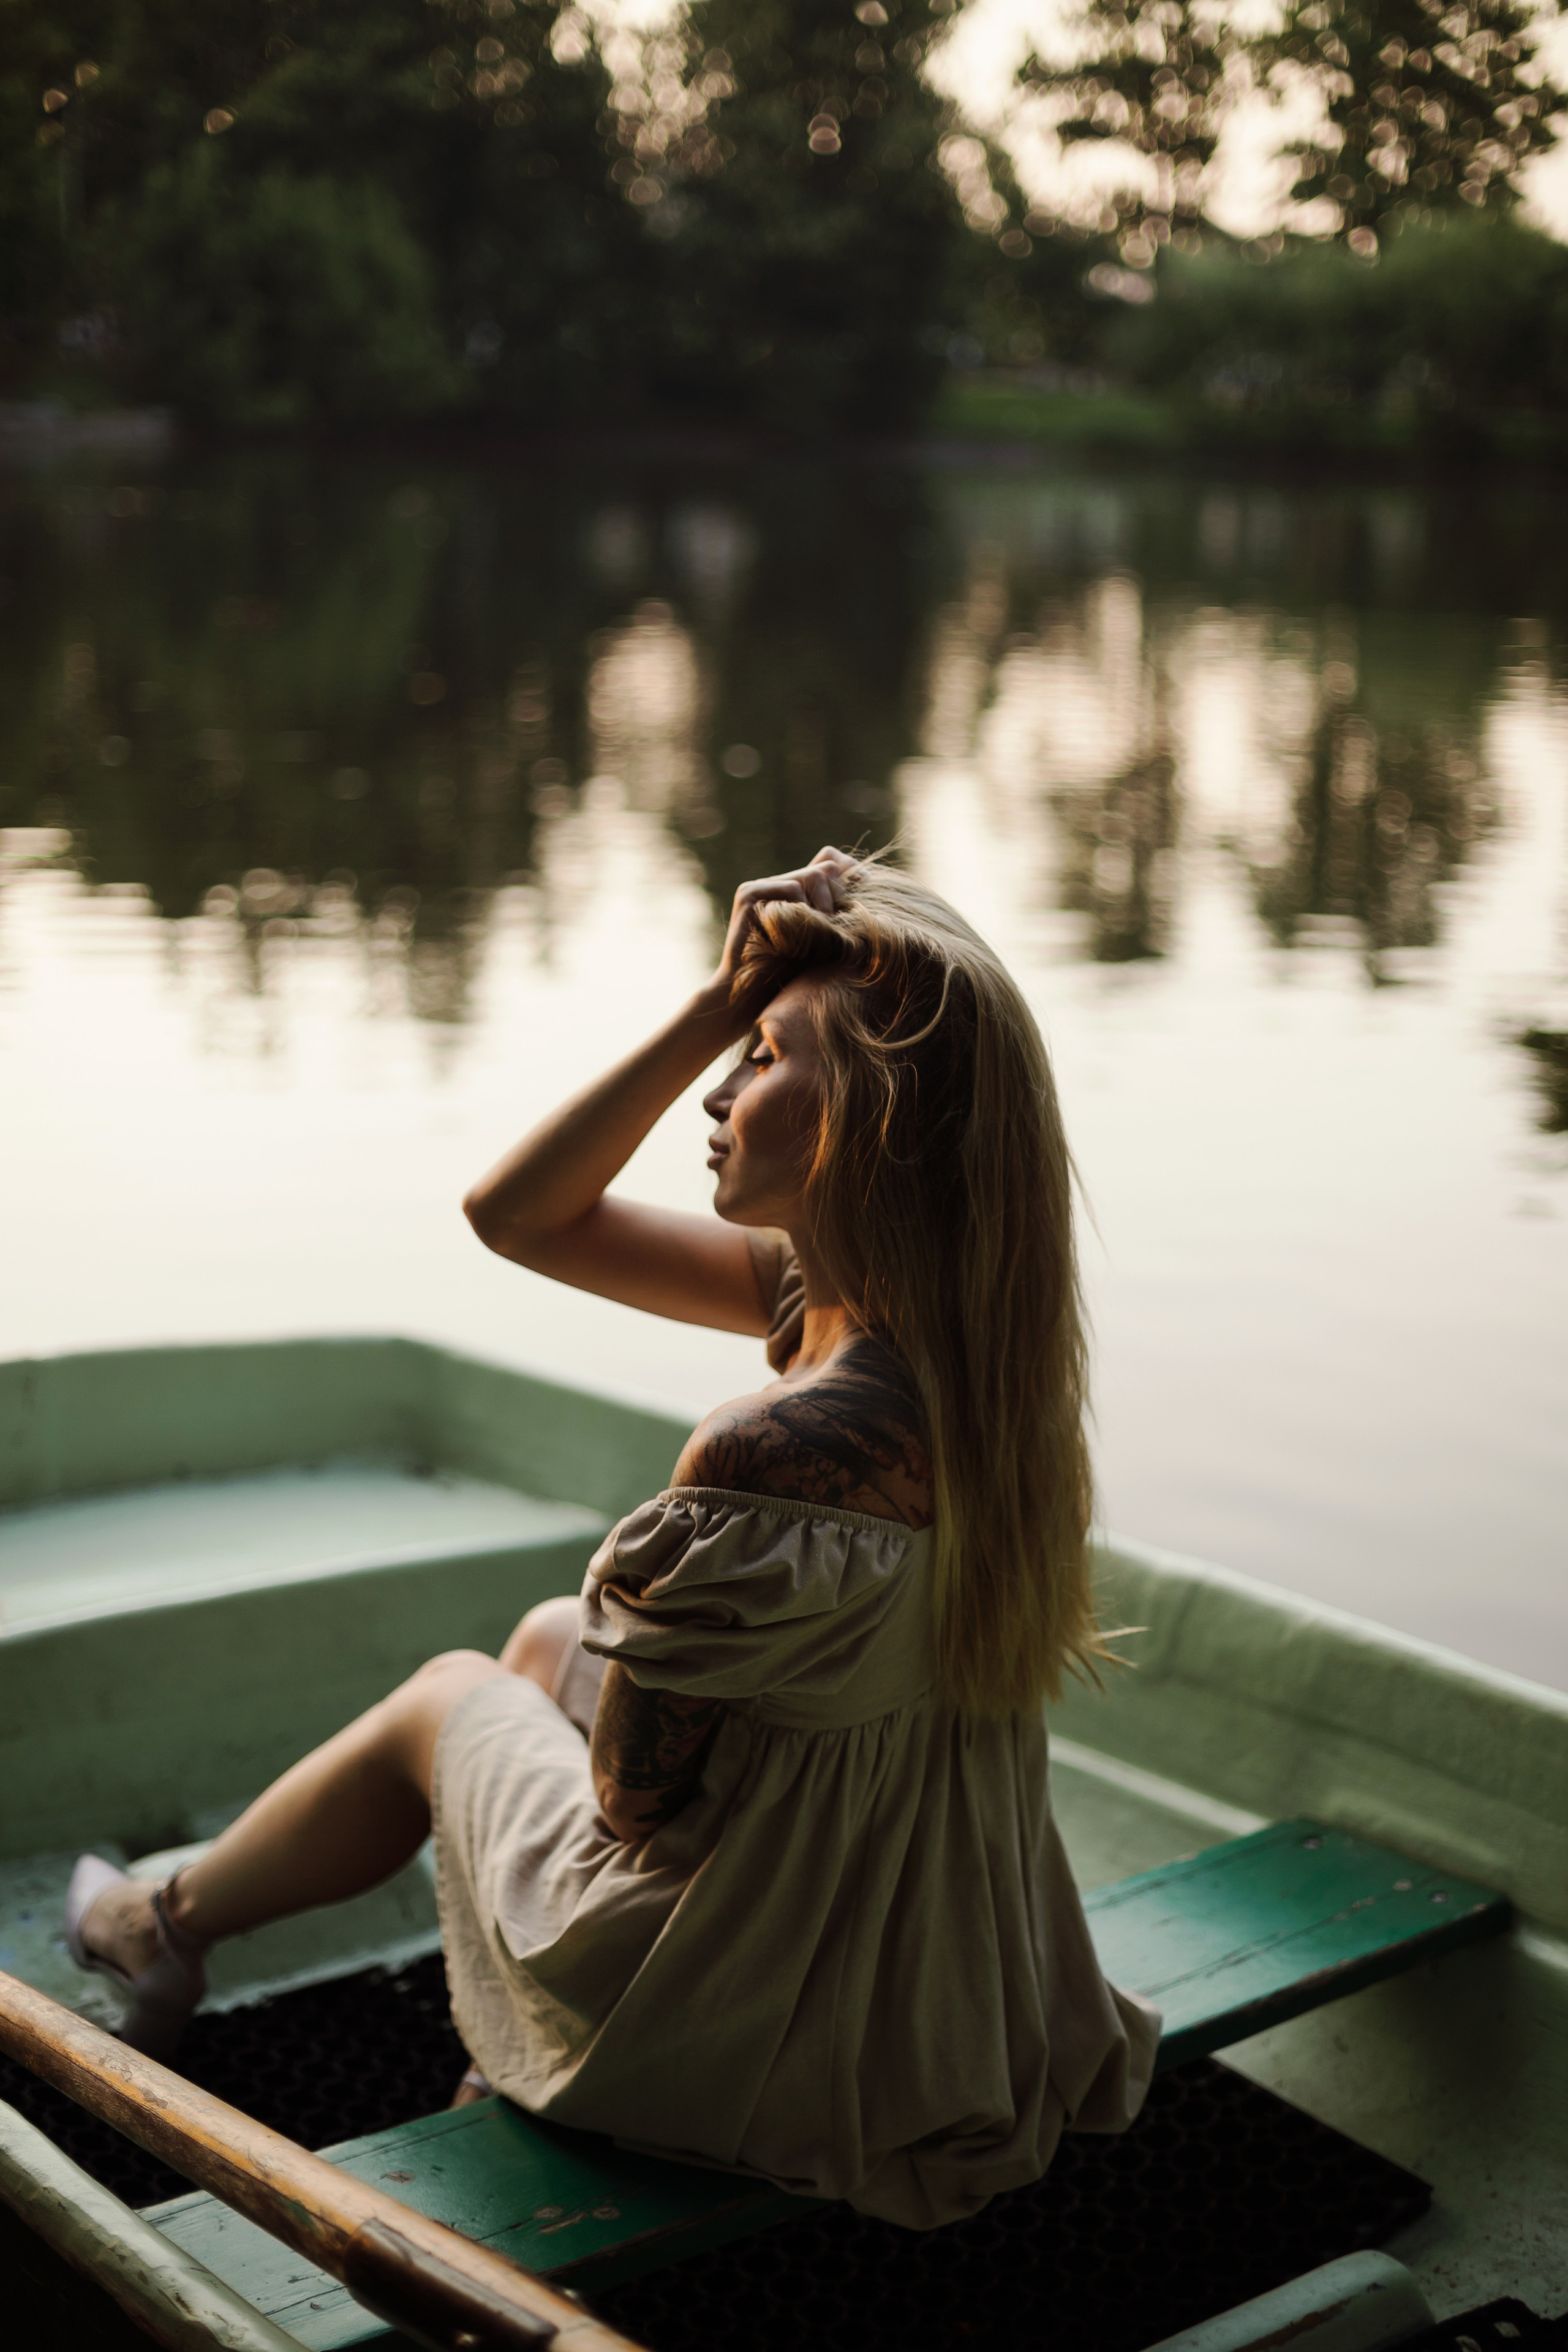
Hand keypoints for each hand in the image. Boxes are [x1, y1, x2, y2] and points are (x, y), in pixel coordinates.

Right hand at [713, 847, 860, 990]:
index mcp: (798, 893)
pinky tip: (799, 932)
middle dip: (838, 898)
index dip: (849, 881)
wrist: (753, 997)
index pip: (831, 864)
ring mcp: (763, 886)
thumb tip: (868, 879)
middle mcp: (780, 884)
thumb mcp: (828, 940)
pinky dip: (802, 909)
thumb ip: (841, 913)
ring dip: (823, 908)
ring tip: (819, 935)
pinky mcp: (749, 893)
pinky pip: (791, 886)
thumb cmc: (794, 976)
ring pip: (813, 876)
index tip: (855, 909)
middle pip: (827, 868)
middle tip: (833, 929)